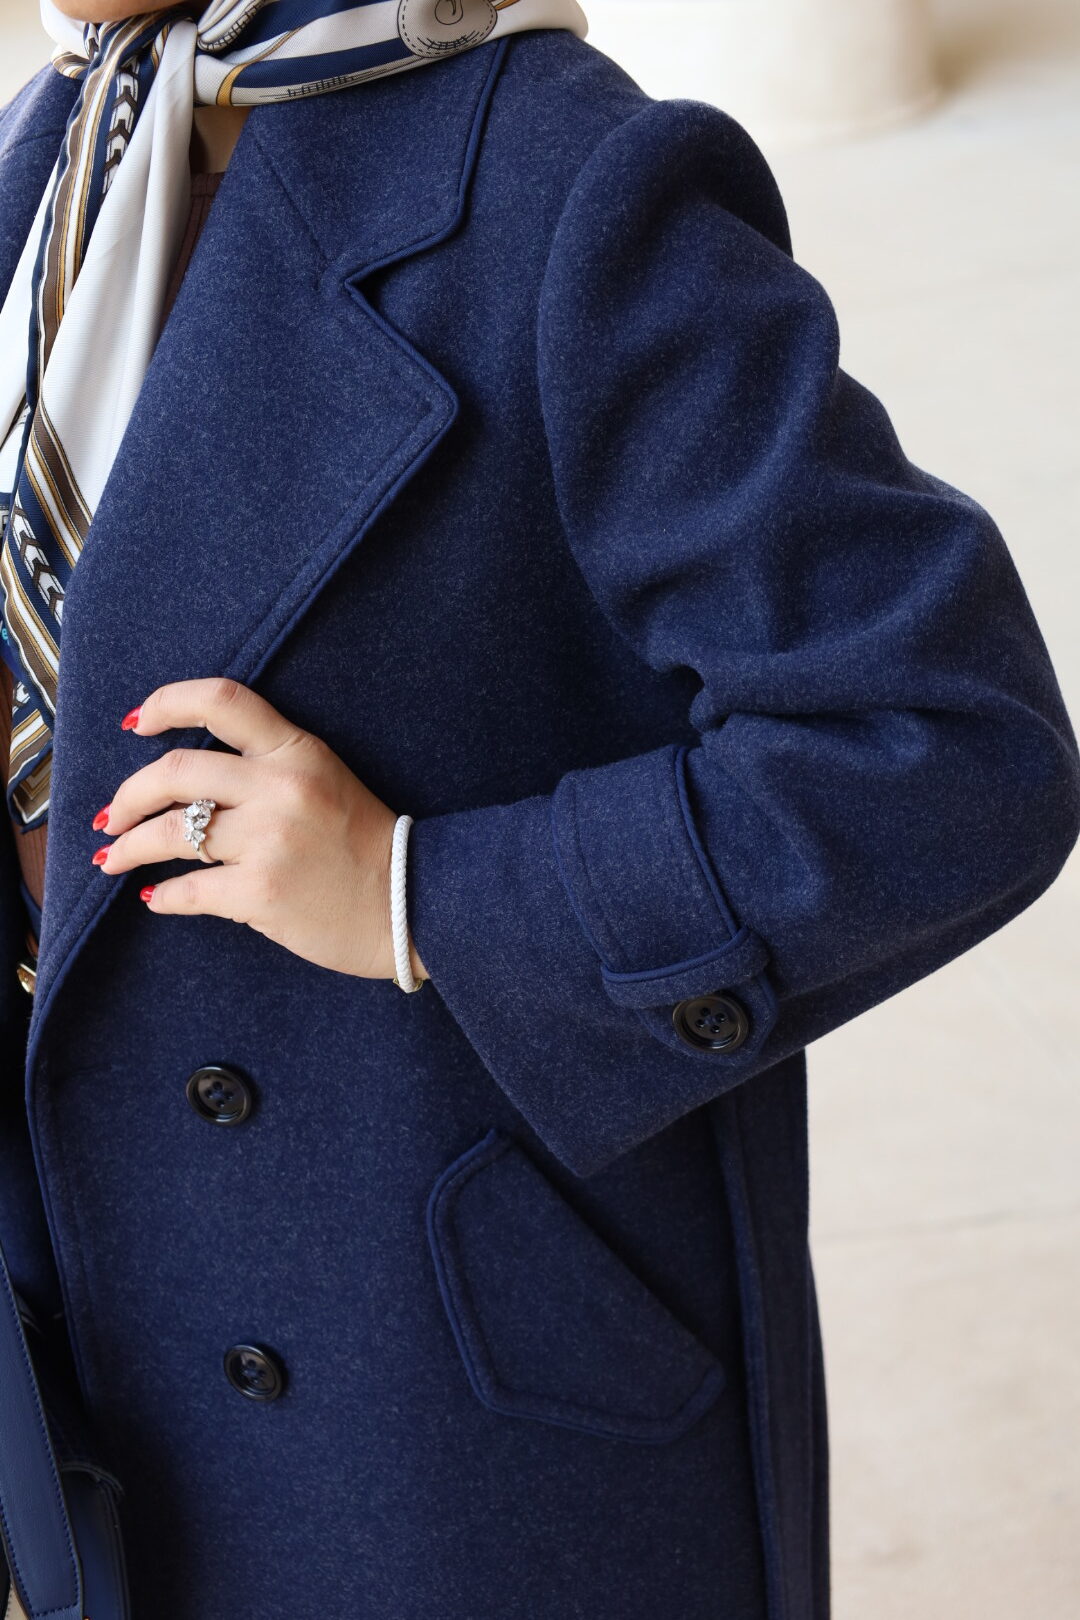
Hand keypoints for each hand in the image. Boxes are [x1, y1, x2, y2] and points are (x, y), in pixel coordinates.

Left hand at [90, 677, 428, 983]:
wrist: (412, 904)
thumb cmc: (364, 844)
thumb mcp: (326, 778)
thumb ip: (267, 767)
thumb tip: (187, 783)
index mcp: (298, 750)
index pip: (222, 700)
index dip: (167, 702)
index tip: (135, 723)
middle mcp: (281, 788)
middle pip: (174, 771)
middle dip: (128, 796)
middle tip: (112, 815)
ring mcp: (270, 841)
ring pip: (169, 834)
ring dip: (128, 848)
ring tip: (112, 858)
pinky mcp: (263, 893)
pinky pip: (187, 891)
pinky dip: (162, 897)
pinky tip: (155, 898)